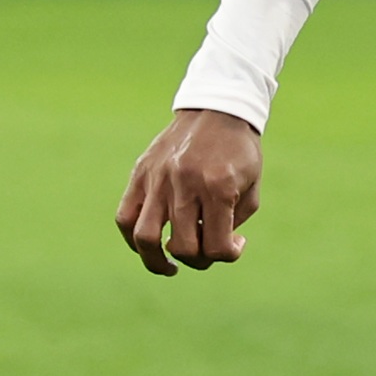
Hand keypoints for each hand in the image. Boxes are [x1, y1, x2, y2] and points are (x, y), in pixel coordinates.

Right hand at [117, 107, 262, 275]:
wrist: (216, 110)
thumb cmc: (239, 153)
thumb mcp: (250, 188)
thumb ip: (234, 224)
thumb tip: (211, 252)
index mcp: (219, 187)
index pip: (217, 246)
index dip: (229, 255)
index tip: (235, 243)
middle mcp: (185, 184)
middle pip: (182, 247)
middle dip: (198, 260)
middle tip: (205, 251)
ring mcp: (158, 179)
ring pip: (144, 237)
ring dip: (155, 261)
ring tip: (168, 266)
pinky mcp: (140, 174)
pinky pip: (125, 217)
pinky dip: (132, 239)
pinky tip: (147, 245)